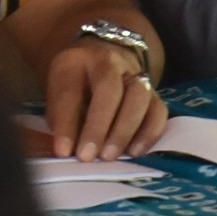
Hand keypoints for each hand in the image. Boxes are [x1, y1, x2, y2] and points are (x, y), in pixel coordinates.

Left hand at [42, 39, 167, 161]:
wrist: (103, 59)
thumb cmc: (76, 83)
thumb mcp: (58, 94)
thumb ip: (61, 119)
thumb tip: (65, 151)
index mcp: (75, 60)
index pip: (70, 90)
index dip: (65, 123)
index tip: (61, 151)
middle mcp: (109, 62)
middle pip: (109, 89)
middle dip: (98, 126)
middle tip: (87, 156)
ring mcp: (135, 74)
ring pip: (138, 97)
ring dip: (124, 130)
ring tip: (110, 156)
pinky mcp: (154, 93)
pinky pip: (158, 111)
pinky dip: (148, 133)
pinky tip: (134, 152)